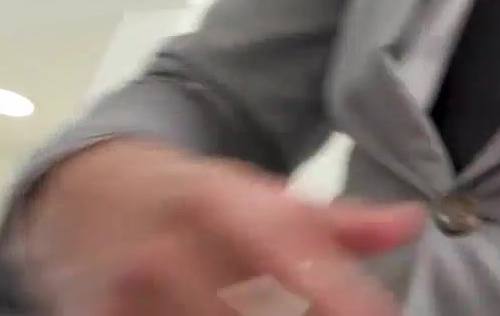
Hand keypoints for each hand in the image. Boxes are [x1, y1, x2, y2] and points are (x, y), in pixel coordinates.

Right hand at [18, 138, 422, 314]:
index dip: (337, 297)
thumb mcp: (264, 195)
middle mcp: (169, 252)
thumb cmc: (196, 201)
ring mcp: (129, 298)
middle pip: (252, 310)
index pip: (288, 260)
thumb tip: (411, 221)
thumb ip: (339, 220)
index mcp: (218, 205)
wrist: (87, 196)